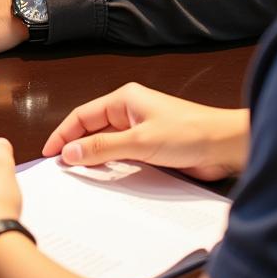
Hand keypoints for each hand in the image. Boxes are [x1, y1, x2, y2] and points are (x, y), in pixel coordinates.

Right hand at [42, 82, 249, 181]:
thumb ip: (103, 148)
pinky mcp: (151, 146)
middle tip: (60, 168)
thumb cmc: (188, 133)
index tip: (50, 153)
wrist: (226, 146)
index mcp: (123, 99)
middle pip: (93, 128)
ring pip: (107, 143)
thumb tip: (70, 152)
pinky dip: (111, 165)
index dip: (64, 134)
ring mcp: (140, 128)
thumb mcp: (140, 142)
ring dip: (94, 157)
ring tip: (77, 176)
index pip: (83, 115)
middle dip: (76, 146)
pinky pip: (123, 155)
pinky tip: (104, 178)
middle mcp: (129, 111)